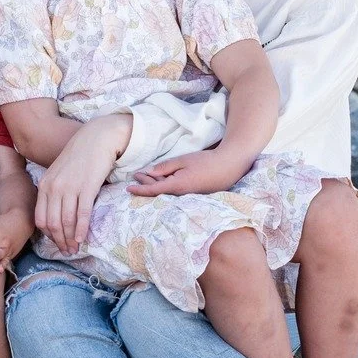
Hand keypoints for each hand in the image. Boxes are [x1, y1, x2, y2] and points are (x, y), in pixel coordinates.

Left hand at [35, 113, 127, 254]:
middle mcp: (54, 188)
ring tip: (75, 248)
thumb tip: (56, 214)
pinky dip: (81, 229)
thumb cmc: (79, 157)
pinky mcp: (87, 187)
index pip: (40, 218)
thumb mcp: (58, 173)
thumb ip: (54, 191)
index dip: (48, 235)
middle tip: (67, 251)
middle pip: (52, 223)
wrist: (96, 139)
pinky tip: (82, 238)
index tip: (56, 242)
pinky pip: (81, 214)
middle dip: (59, 241)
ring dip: (70, 239)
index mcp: (45, 185)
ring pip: (66, 221)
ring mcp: (70, 188)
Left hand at [128, 149, 245, 197]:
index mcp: (177, 186)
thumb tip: (150, 173)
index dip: (140, 189)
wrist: (228, 167)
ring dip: (155, 185)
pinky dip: (165, 187)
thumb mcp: (183, 160)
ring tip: (144, 177)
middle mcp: (181, 195)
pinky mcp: (193, 195)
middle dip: (146, 184)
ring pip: (166, 192)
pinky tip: (160, 182)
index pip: (154, 190)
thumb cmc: (206, 161)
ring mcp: (188, 196)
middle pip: (158, 191)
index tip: (128, 188)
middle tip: (136, 175)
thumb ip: (165, 167)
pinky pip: (175, 192)